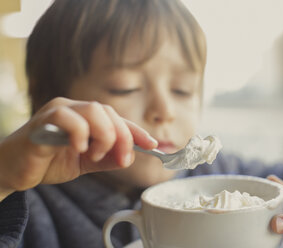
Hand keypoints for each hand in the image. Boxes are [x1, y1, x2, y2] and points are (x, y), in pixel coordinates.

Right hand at [0, 97, 157, 200]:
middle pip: (109, 112)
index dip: (137, 130)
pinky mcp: (43, 122)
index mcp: (84, 117)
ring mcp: (58, 112)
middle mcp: (73, 109)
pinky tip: (80, 149)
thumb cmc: (47, 162)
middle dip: (123, 137)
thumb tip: (129, 157)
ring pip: (94, 110)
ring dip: (105, 136)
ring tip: (96, 155)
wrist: (12, 170)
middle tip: (122, 159)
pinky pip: (68, 119)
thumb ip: (107, 159)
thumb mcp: (85, 163)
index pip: (116, 118)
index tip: (154, 144)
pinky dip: (81, 134)